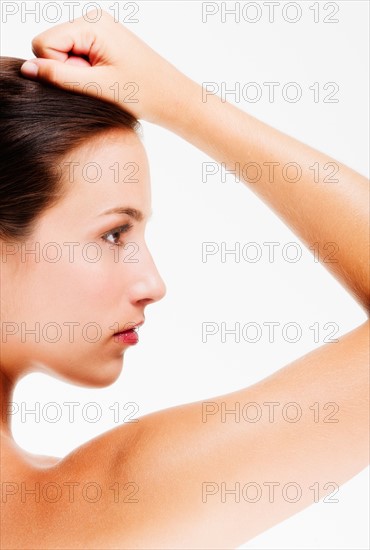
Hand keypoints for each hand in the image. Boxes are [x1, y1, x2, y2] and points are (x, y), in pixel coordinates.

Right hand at [20, 8, 187, 124]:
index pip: (43, 43)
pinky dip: (86, 73)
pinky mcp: (103, 41)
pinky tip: (107, 80)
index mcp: (91, 23)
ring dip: (78, 74)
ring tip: (106, 82)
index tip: (87, 80)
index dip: (58, 68)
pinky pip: (77, 57)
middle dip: (68, 70)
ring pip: (63, 54)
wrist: (173, 98)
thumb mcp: (97, 87)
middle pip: (52, 47)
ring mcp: (99, 30)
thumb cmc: (143, 93)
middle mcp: (93, 19)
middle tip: (99, 83)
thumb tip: (26, 68)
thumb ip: (59, 76)